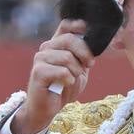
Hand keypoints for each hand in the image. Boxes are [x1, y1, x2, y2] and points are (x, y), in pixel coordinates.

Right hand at [13, 19, 95, 133]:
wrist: (48, 108)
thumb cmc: (63, 89)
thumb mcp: (79, 70)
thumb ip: (84, 57)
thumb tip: (95, 44)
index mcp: (56, 45)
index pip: (65, 26)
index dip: (77, 25)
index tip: (87, 30)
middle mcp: (46, 48)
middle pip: (69, 40)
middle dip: (85, 53)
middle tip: (89, 65)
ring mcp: (40, 59)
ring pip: (67, 57)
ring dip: (76, 72)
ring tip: (72, 80)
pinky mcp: (38, 72)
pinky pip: (62, 71)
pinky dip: (69, 80)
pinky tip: (65, 84)